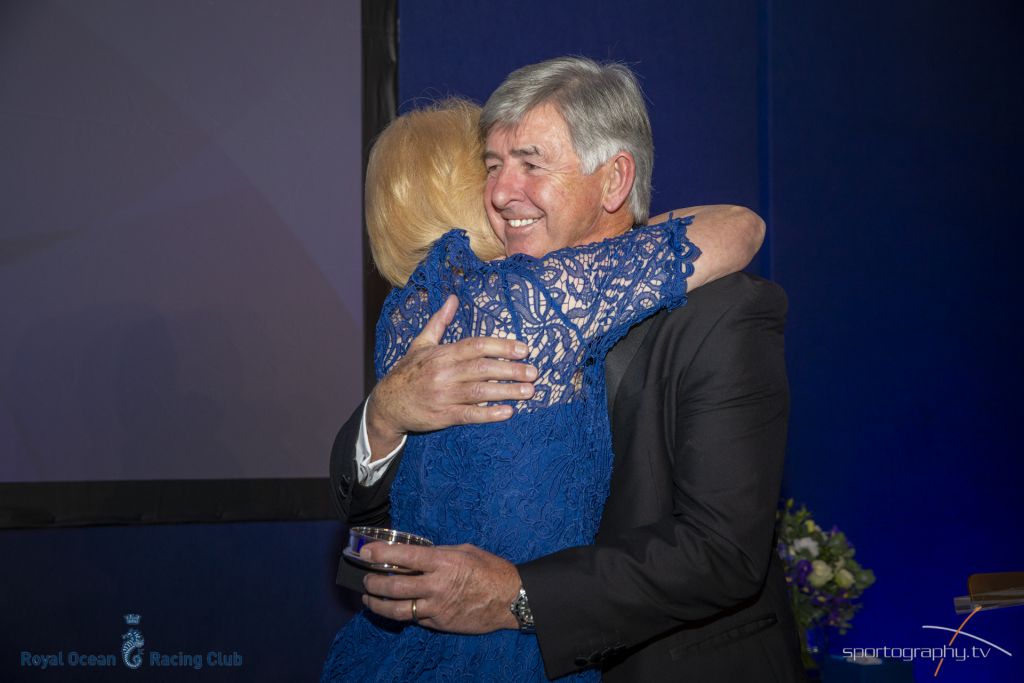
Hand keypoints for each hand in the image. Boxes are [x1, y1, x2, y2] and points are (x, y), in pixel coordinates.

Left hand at [360, 542, 520, 633]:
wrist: (511, 599)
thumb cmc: (490, 569)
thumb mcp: (464, 551)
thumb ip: (438, 553)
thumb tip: (416, 555)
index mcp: (443, 562)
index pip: (403, 556)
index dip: (380, 553)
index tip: (365, 551)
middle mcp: (436, 585)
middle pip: (394, 586)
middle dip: (373, 583)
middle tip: (365, 579)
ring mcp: (437, 607)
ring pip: (398, 610)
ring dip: (378, 605)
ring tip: (369, 599)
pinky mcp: (440, 623)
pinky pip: (415, 619)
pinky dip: (402, 613)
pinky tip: (395, 609)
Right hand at [366, 294, 536, 456]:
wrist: (386, 404)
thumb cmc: (407, 371)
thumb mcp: (420, 343)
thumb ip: (439, 322)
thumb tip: (452, 298)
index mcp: (442, 353)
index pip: (476, 346)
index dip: (502, 346)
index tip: (524, 349)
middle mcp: (443, 373)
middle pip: (482, 368)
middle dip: (511, 369)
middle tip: (534, 371)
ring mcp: (443, 395)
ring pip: (480, 392)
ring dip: (506, 391)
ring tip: (529, 391)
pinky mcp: (442, 416)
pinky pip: (469, 415)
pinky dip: (489, 414)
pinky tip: (508, 412)